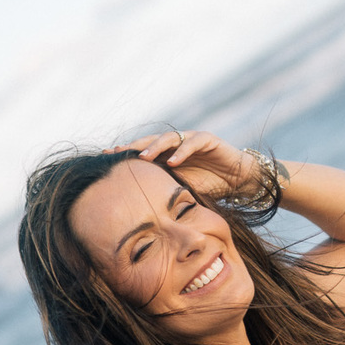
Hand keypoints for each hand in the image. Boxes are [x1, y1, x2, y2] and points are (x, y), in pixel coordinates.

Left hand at [112, 130, 266, 202]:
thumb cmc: (210, 185)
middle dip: (133, 147)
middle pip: (150, 142)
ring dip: (155, 147)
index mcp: (166, 155)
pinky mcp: (207, 139)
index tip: (106, 160)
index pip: (142, 152)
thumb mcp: (182, 189)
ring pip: (168, 139)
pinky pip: (192, 143)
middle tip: (117, 154)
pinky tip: (173, 160)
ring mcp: (190, 139)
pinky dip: (182, 151)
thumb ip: (163, 189)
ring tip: (143, 157)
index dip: (125, 154)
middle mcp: (175, 145)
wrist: (239, 179)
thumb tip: (138, 205)